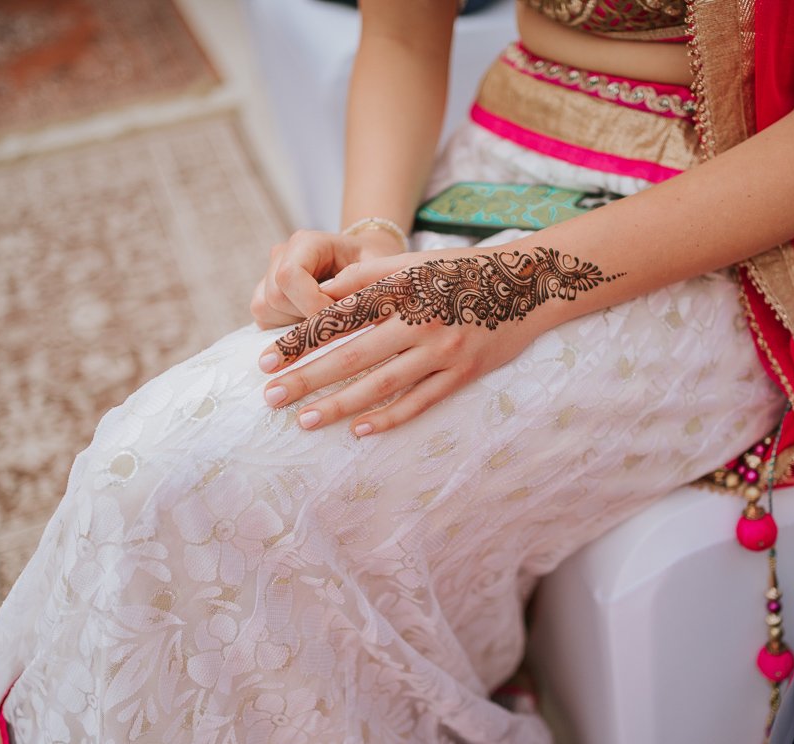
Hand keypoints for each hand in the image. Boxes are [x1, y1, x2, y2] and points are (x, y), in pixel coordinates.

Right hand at [249, 228, 405, 329]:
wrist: (366, 262)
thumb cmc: (375, 265)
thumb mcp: (380, 270)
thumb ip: (360, 286)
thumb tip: (338, 313)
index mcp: (307, 242)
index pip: (289, 275)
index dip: (311, 303)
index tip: (340, 318)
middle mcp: (282, 255)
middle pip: (275, 296)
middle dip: (305, 317)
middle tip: (337, 322)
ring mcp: (269, 275)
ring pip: (265, 310)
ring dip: (295, 325)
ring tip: (326, 319)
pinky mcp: (266, 297)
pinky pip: (264, 321)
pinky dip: (287, 331)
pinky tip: (312, 324)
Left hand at [256, 246, 619, 434]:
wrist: (527, 284)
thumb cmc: (458, 271)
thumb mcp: (412, 263)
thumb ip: (364, 277)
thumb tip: (316, 295)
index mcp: (401, 289)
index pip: (339, 318)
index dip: (300, 340)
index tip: (265, 359)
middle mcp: (420, 320)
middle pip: (353, 356)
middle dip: (308, 378)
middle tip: (271, 396)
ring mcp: (444, 350)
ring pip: (383, 385)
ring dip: (340, 405)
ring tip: (304, 419)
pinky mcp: (464, 373)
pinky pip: (420, 401)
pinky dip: (389, 417)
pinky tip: (358, 430)